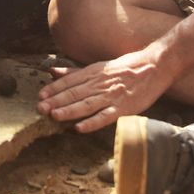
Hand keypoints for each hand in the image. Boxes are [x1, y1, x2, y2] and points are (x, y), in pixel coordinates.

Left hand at [37, 47, 170, 132]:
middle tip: (40, 109)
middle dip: (56, 101)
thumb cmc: (125, 68)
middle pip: (74, 93)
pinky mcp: (123, 107)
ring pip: (86, 104)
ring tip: (54, 115)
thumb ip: (74, 72)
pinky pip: (105, 116)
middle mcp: (99, 84)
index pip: (69, 81)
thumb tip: (52, 71)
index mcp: (93, 73)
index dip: (53, 89)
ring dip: (69, 110)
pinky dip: (92, 122)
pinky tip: (80, 128)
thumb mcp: (98, 66)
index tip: (40, 96)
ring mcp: (111, 96)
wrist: (154, 66)